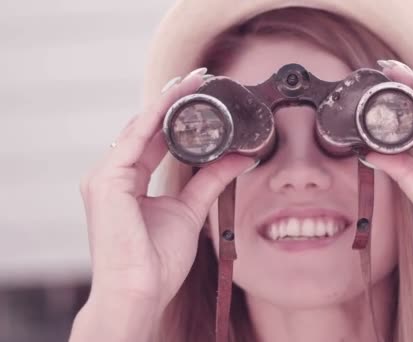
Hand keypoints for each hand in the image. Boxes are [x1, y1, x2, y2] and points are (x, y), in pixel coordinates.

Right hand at [79, 70, 255, 314]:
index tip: (199, 96)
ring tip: (192, 81)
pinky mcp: (106, 180)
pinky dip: (157, 115)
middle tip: (199, 79)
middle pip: (145, 128)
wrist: (139, 292)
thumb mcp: (190, 211)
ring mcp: (105, 176)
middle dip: (172, 101)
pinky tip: (176, 98)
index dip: (175, 116)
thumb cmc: (156, 261)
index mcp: (127, 182)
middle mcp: (113, 175)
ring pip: (139, 126)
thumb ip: (211, 181)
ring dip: (166, 101)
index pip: (153, 139)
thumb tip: (240, 158)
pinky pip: (135, 138)